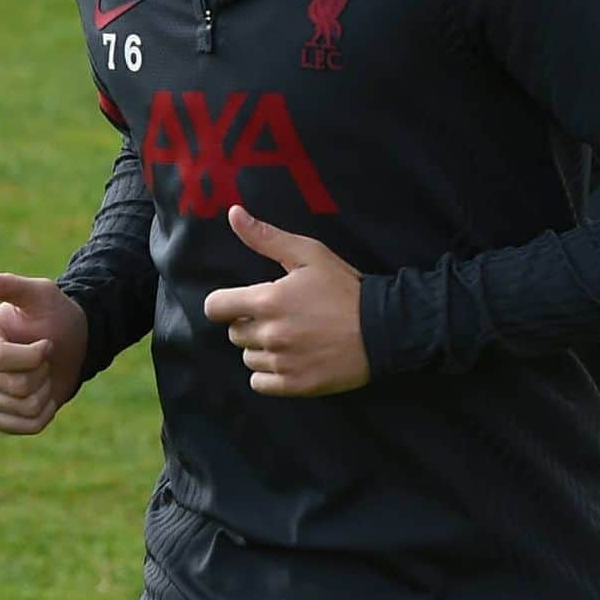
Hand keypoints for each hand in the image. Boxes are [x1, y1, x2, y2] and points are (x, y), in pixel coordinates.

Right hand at [0, 271, 88, 434]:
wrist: (72, 340)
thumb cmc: (54, 314)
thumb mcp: (38, 294)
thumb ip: (9, 286)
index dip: (34, 353)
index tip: (46, 342)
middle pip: (16, 386)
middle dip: (42, 368)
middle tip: (44, 357)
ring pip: (25, 407)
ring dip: (46, 388)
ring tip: (43, 373)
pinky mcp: (4, 422)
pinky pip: (32, 425)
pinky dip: (48, 409)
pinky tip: (44, 393)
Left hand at [203, 206, 368, 397]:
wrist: (383, 327)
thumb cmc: (345, 287)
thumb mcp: (310, 254)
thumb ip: (266, 237)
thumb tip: (233, 214)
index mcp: (267, 300)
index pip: (215, 307)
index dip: (226, 302)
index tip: (243, 301)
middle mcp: (269, 334)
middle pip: (233, 333)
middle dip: (251, 322)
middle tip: (282, 314)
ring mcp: (280, 363)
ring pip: (248, 357)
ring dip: (262, 347)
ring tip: (292, 335)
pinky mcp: (293, 385)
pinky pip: (259, 383)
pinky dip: (270, 372)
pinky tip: (292, 357)